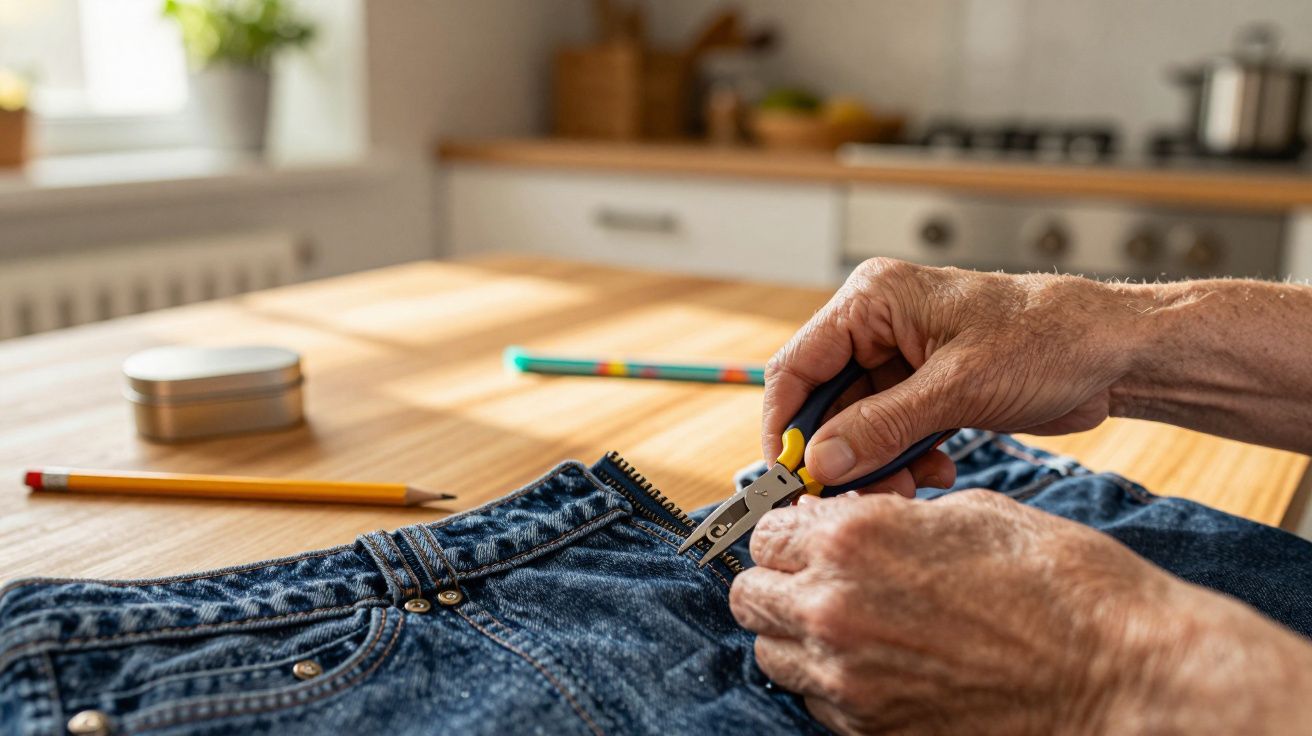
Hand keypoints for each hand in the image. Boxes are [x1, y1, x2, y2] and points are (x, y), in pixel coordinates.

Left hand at [730, 492, 1311, 734]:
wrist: (1124, 676)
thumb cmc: (1062, 583)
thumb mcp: (970, 514)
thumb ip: (889, 519)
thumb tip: (849, 524)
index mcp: (854, 540)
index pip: (767, 532)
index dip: (789, 530)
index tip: (809, 534)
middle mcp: (834, 610)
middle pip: (751, 597)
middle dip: (778, 581)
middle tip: (817, 578)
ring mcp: (848, 681)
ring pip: (773, 655)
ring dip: (796, 635)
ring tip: (850, 624)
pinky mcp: (872, 732)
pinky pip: (814, 702)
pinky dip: (830, 683)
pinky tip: (877, 665)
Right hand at [763, 258, 1141, 488]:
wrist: (1118, 352)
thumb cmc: (1049, 340)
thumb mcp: (959, 388)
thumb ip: (882, 426)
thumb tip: (820, 461)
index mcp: (874, 301)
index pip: (797, 366)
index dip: (785, 426)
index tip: (788, 478)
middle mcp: (878, 327)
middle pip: (824, 402)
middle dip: (836, 454)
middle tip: (848, 500)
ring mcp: (901, 360)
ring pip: (855, 425)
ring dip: (873, 465)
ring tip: (904, 489)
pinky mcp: (925, 390)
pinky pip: (889, 434)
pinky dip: (902, 461)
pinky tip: (934, 473)